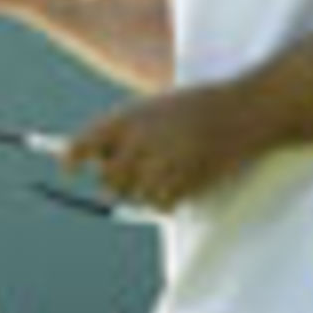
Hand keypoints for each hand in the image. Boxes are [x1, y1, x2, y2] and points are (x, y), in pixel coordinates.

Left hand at [65, 83, 255, 210]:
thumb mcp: (156, 108)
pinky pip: (160, 205)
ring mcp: (160, 163)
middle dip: (117, 182)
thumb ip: (127, 131)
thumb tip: (98, 161)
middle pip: (108, 180)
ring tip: (167, 173)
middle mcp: (139, 140)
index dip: (71, 159)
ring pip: (135, 196)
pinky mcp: (183, 183)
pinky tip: (181, 183)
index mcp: (129, 117)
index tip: (68, 170)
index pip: (83, 143)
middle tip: (133, 176)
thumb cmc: (200, 107)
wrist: (244, 110)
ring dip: (145, 192)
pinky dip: (166, 201)